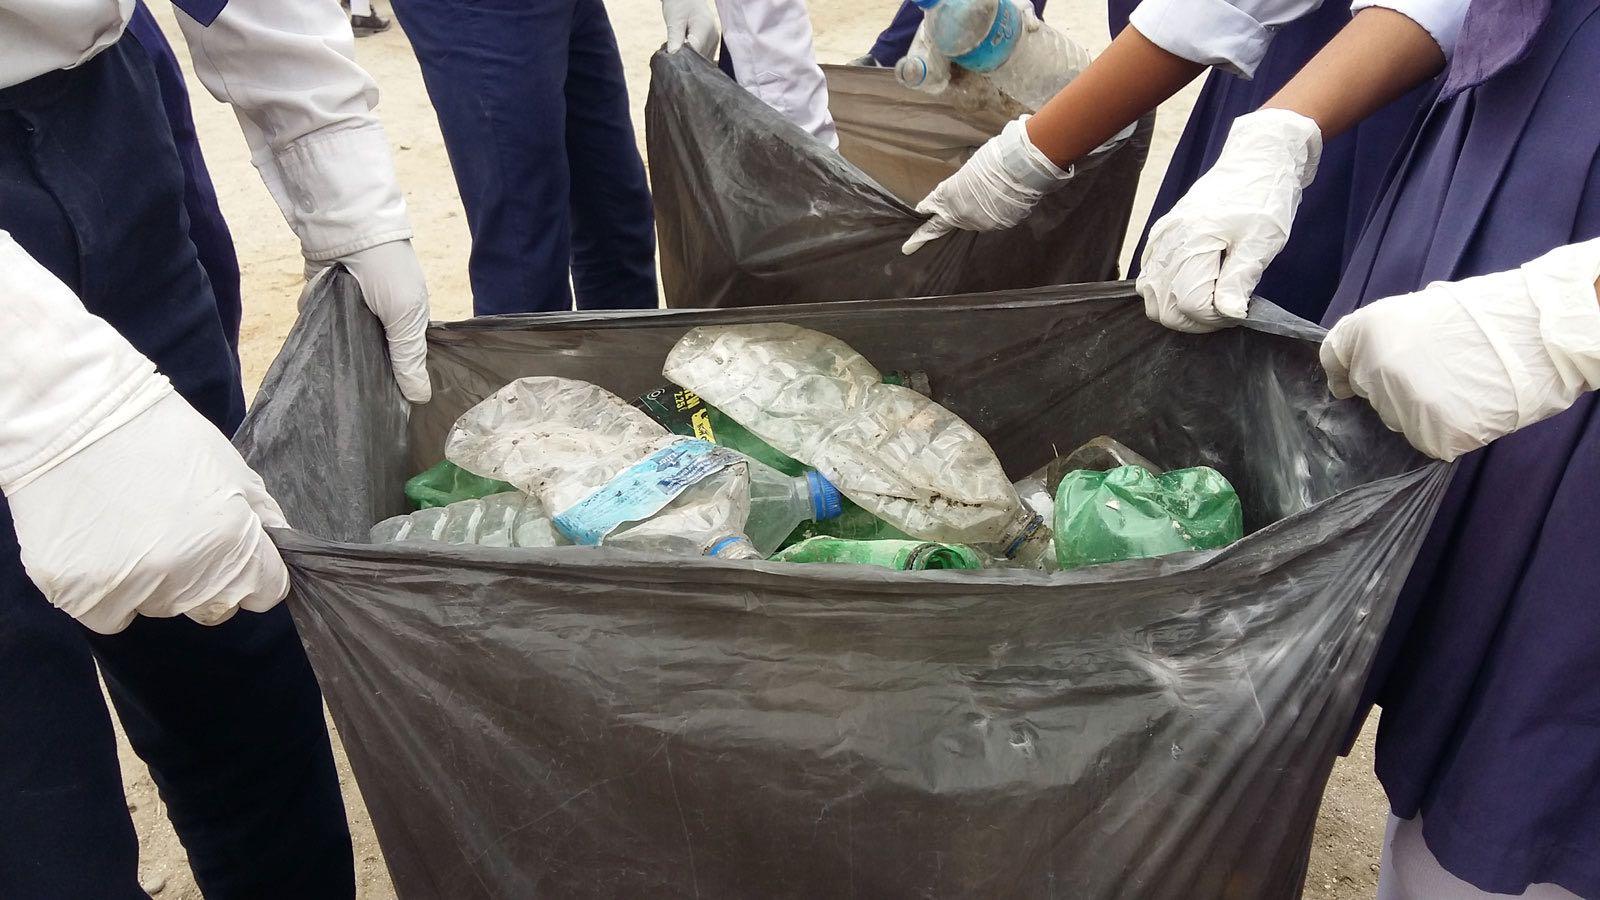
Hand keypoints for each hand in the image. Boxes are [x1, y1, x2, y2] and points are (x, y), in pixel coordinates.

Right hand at [6, 387, 289, 633]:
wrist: (69, 418)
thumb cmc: (158, 434)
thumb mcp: (231, 467)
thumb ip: (261, 516)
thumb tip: (277, 547)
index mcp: (233, 545)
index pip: (266, 591)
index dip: (256, 571)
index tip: (235, 551)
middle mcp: (188, 578)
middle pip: (215, 605)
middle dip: (206, 577)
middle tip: (173, 530)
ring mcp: (133, 591)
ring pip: (162, 607)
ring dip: (154, 581)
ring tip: (129, 527)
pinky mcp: (82, 598)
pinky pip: (112, 615)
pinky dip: (107, 591)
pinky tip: (98, 546)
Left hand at [312, 240, 431, 402]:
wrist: (348, 231)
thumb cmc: (388, 272)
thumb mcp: (406, 315)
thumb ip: (408, 355)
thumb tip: (421, 398)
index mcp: (404, 322)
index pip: (401, 361)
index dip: (394, 382)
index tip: (383, 406)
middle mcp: (377, 319)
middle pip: (369, 355)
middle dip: (361, 370)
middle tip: (352, 397)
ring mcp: (348, 311)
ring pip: (341, 343)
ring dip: (335, 351)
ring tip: (330, 376)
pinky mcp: (322, 302)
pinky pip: (318, 325)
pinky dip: (315, 329)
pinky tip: (313, 344)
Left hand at [663, 0, 718, 57]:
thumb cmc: (679, 4)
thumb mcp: (674, 19)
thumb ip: (674, 37)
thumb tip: (673, 54)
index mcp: (705, 30)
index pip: (695, 54)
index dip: (684, 60)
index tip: (673, 60)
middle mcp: (713, 38)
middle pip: (700, 58)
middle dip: (687, 60)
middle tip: (674, 54)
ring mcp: (714, 42)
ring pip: (702, 60)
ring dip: (691, 59)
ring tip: (680, 49)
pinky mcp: (712, 45)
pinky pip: (704, 56)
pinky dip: (694, 56)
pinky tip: (686, 50)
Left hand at [902, 116, 1072, 254]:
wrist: (1021, 166)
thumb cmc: (995, 158)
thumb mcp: (969, 170)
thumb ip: (961, 186)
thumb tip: (963, 190)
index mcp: (948, 195)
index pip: (930, 208)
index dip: (923, 212)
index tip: (911, 225)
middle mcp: (960, 214)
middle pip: (949, 221)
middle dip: (940, 224)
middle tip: (909, 247)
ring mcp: (980, 222)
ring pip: (972, 220)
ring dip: (976, 212)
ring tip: (989, 197)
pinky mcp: (998, 225)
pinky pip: (992, 220)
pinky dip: (995, 212)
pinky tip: (1004, 200)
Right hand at [1138, 109, 1321, 331]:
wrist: (1256, 159)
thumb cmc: (1264, 197)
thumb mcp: (1262, 240)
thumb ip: (1241, 279)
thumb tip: (1229, 314)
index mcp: (1193, 241)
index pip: (1190, 304)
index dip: (1216, 318)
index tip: (1240, 309)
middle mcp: (1168, 241)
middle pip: (1164, 307)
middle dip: (1196, 318)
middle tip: (1227, 307)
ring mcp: (1160, 238)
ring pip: (1151, 297)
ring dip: (1179, 308)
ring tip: (1212, 298)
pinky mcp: (1160, 236)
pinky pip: (1149, 277)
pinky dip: (1168, 291)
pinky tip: (1197, 283)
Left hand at [1321, 240, 1599, 460]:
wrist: (1535, 332)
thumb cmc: (1481, 316)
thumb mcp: (1416, 310)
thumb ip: (1376, 341)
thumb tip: (1348, 377)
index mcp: (1366, 329)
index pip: (1334, 360)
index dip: (1343, 372)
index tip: (1348, 383)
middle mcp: (1373, 368)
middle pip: (1369, 392)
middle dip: (1391, 388)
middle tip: (1435, 372)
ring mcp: (1399, 404)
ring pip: (1396, 419)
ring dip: (1417, 410)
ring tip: (1457, 385)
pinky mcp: (1430, 435)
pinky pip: (1427, 440)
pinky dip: (1445, 430)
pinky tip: (1467, 406)